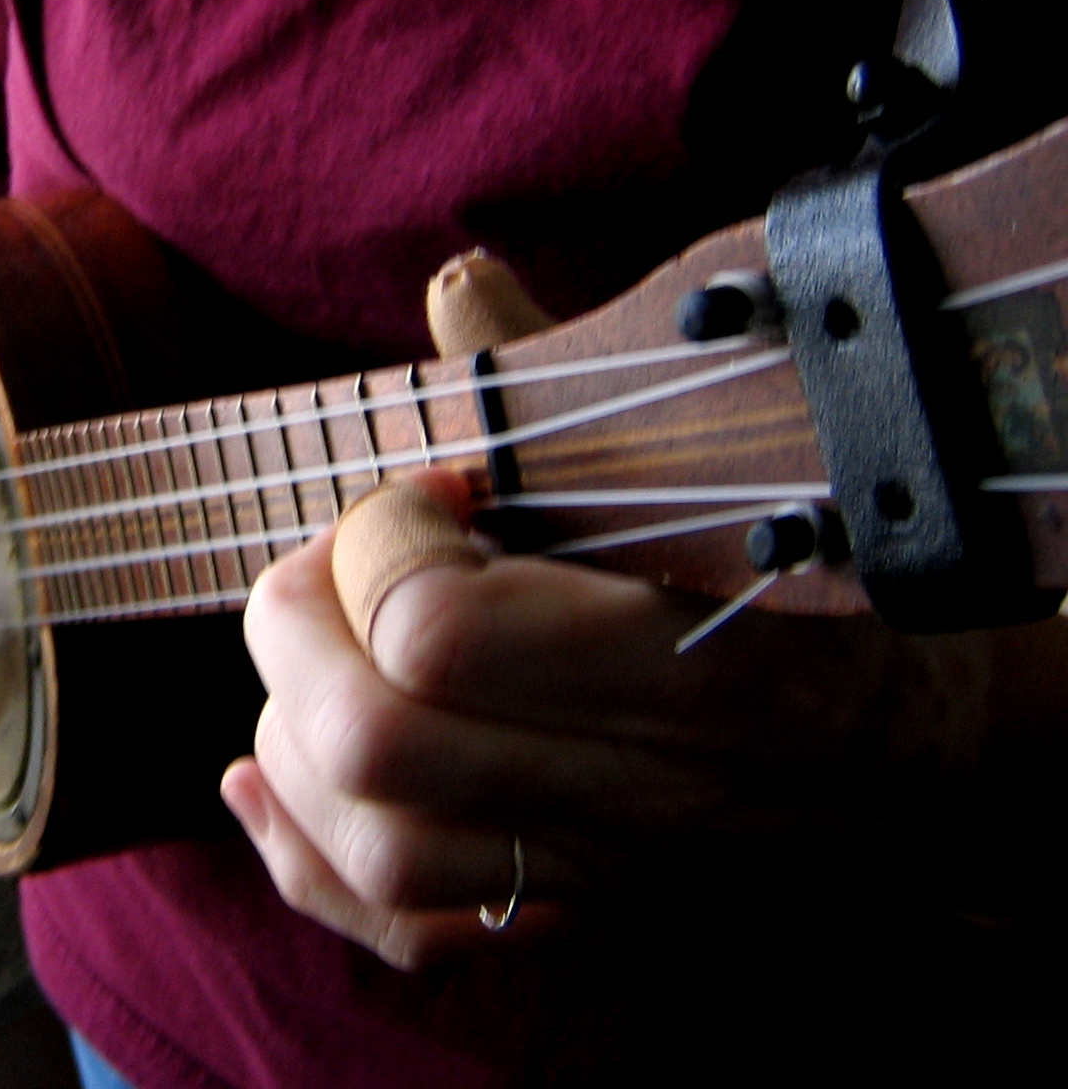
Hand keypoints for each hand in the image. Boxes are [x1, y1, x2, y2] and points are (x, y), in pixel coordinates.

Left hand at [219, 255, 1067, 969]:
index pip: (434, 636)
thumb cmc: (854, 578)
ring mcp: (605, 866)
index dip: (384, 543)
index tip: (426, 494)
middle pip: (376, 746)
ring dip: (292, 738)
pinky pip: (404, 931)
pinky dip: (300, 857)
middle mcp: (645, 791)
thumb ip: (581, 382)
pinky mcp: (578, 908)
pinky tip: (252, 780)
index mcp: (700, 667)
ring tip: (308, 653)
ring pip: (377, 850)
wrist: (965, 758)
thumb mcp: (756, 464)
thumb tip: (452, 287)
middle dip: (301, 630)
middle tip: (326, 564)